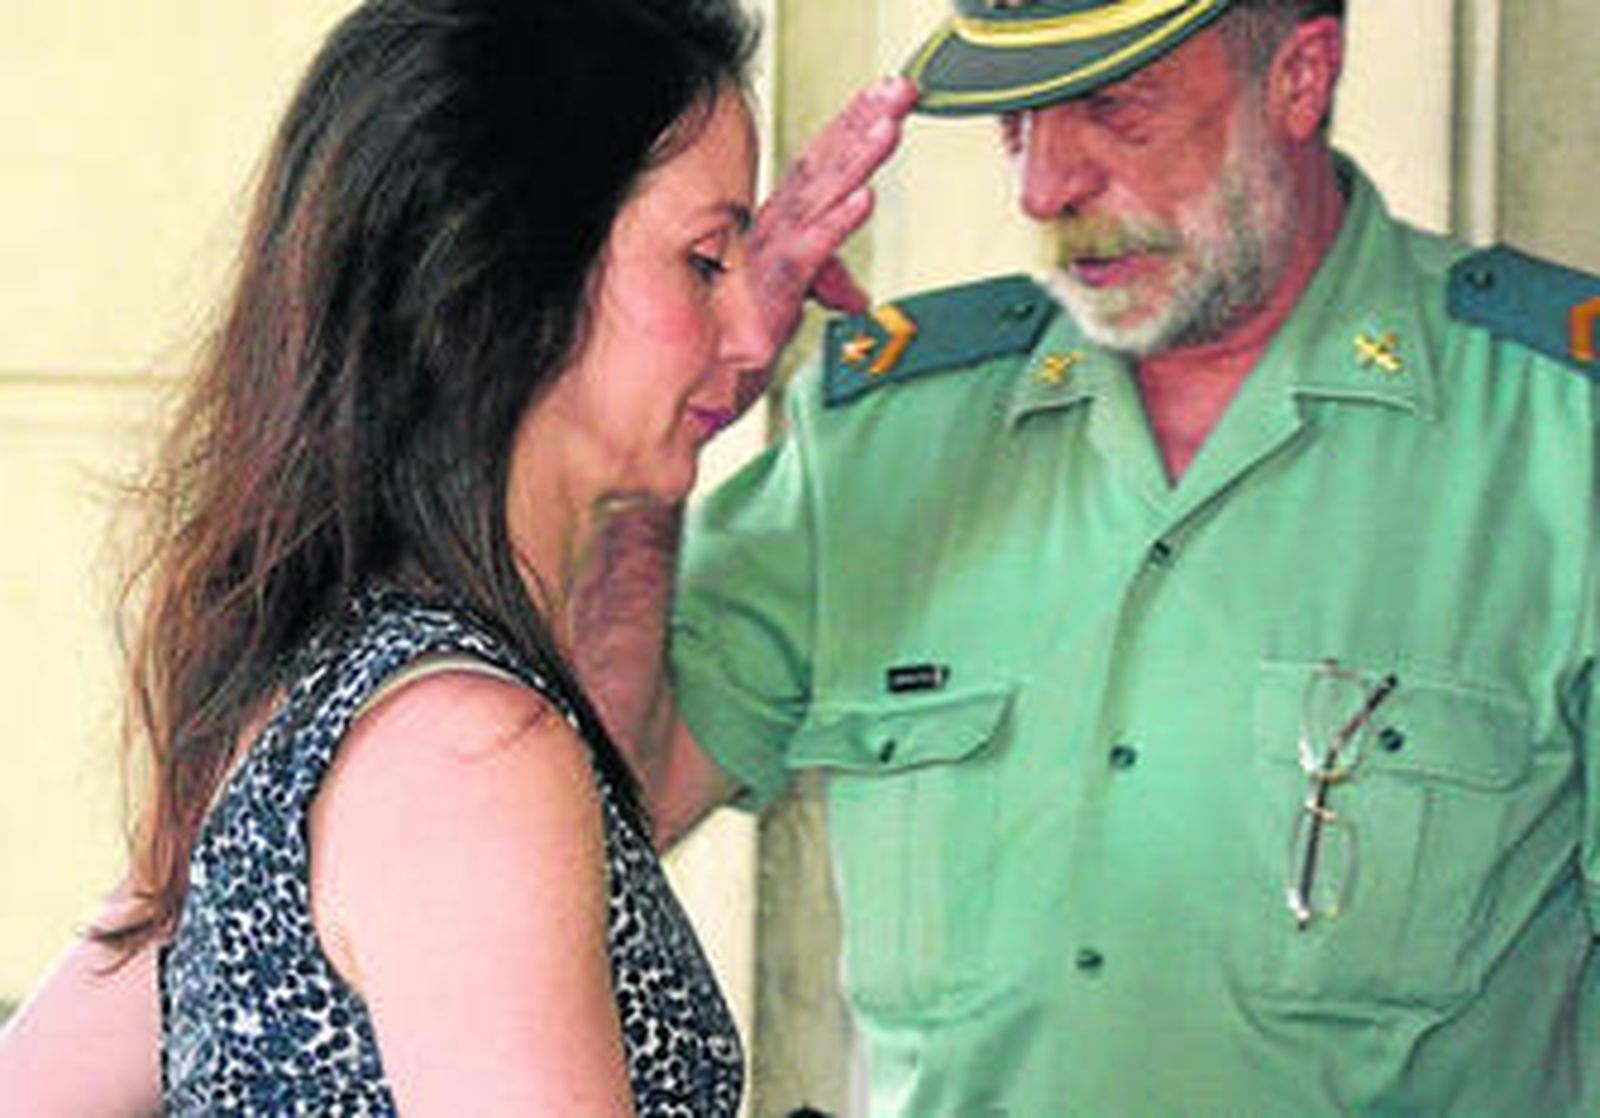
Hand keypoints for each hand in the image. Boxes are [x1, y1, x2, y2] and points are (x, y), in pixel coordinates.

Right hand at [750, 76, 916, 349]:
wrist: (711, 373)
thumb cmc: (746, 327)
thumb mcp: (796, 297)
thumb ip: (827, 282)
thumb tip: (857, 297)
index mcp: (782, 219)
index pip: (822, 160)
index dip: (855, 123)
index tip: (892, 92)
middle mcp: (776, 224)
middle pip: (826, 162)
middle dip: (865, 121)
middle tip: (902, 88)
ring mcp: (774, 251)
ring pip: (821, 196)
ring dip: (857, 159)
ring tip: (889, 128)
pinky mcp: (776, 286)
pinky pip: (811, 250)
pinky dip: (837, 223)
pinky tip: (864, 199)